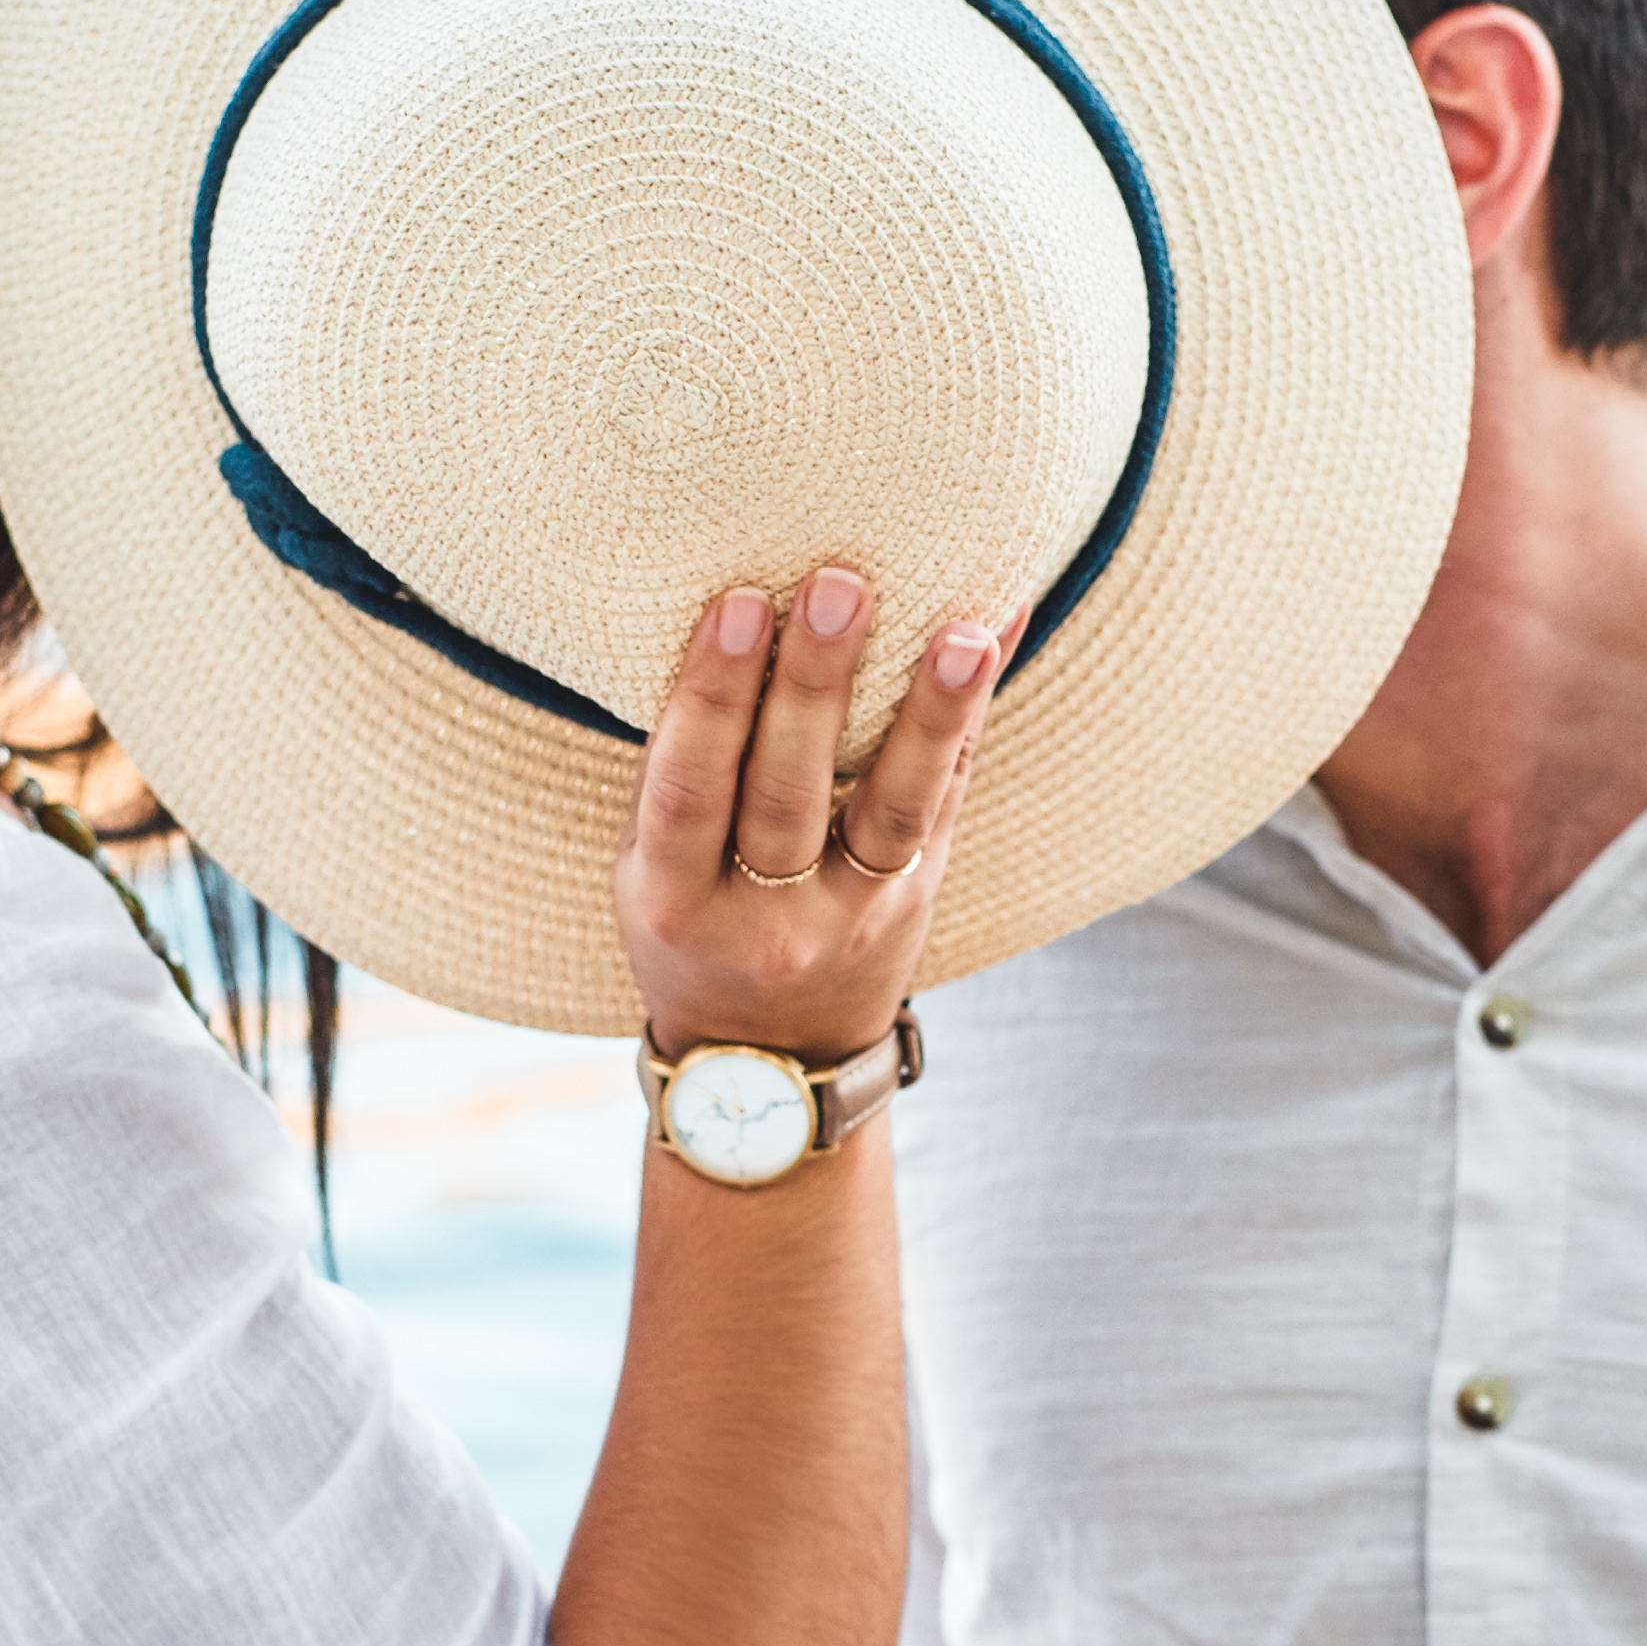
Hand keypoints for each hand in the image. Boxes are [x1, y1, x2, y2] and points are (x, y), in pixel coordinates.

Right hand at [613, 567, 999, 1062]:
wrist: (771, 1058)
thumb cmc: (694, 927)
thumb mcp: (647, 873)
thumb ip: (678, 772)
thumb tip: (727, 616)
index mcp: (675, 901)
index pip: (691, 789)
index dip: (713, 695)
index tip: (737, 604)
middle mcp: (768, 918)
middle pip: (792, 791)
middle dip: (816, 684)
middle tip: (839, 587)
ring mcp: (854, 913)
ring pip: (894, 807)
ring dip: (931, 710)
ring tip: (965, 629)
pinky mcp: (917, 896)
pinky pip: (947, 796)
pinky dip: (971, 713)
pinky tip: (999, 631)